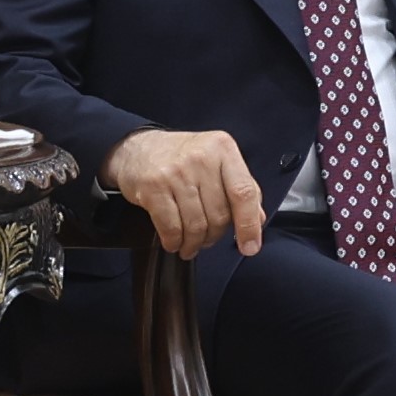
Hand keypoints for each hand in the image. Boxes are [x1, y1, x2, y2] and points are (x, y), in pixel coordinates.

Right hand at [108, 126, 264, 259]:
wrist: (137, 148)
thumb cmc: (182, 157)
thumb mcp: (216, 161)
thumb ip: (240, 186)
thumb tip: (258, 219)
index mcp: (223, 149)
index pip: (244, 192)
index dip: (250, 225)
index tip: (250, 246)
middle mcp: (201, 157)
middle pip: (219, 214)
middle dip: (215, 236)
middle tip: (208, 240)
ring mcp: (176, 171)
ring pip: (196, 225)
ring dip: (194, 243)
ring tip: (190, 245)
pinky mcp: (154, 186)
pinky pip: (171, 227)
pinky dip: (174, 241)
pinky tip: (174, 241)